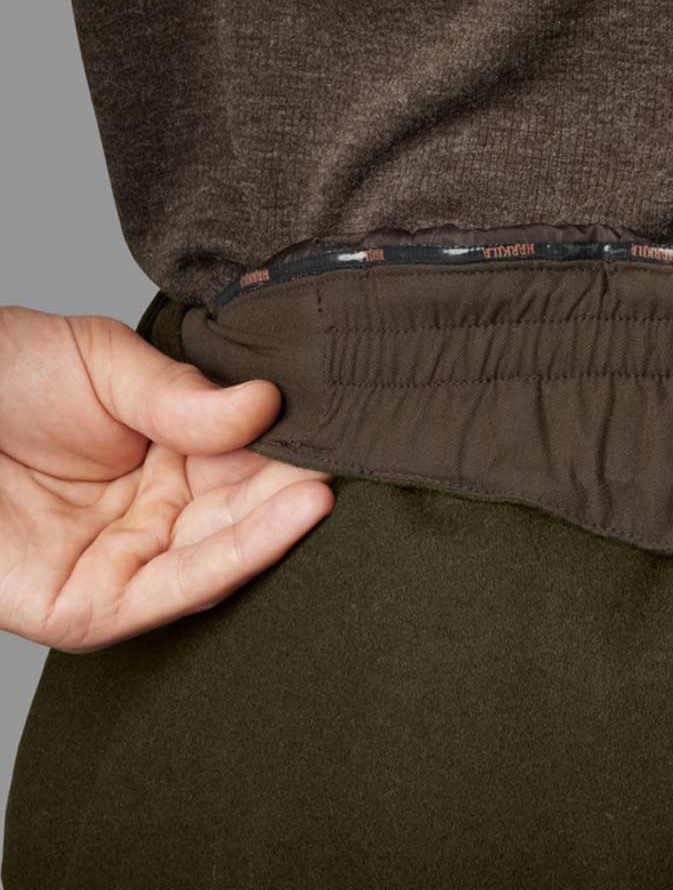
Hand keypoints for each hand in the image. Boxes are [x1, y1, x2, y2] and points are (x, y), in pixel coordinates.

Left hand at [0, 305, 333, 652]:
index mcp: (163, 456)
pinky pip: (170, 592)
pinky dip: (233, 560)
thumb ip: (182, 395)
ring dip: (272, 527)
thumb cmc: (0, 375)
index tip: (337, 427)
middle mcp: (150, 514)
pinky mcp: (83, 605)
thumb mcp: (101, 363)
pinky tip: (286, 516)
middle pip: (237, 515)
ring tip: (321, 489)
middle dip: (287, 491)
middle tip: (342, 461)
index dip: (287, 450)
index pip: (242, 463)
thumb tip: (265, 407)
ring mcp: (119, 562)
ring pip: (215, 558)